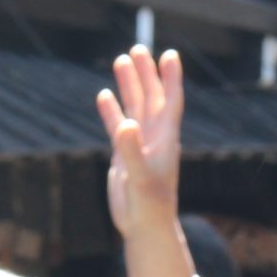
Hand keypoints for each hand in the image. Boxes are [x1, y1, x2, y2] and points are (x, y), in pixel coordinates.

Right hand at [97, 46, 184, 240]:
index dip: (171, 78)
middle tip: (138, 49)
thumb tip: (125, 125)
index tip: (170, 55)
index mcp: (165, 139)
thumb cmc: (149, 205)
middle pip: (152, 97)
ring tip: (121, 61)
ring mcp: (139, 144)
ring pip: (135, 107)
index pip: (171, 101)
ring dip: (129, 85)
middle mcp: (154, 137)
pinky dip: (111, 110)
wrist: (145, 227)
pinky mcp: (125, 155)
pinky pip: (118, 126)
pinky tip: (104, 95)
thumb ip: (132, 151)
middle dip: (146, 73)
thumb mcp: (140, 178)